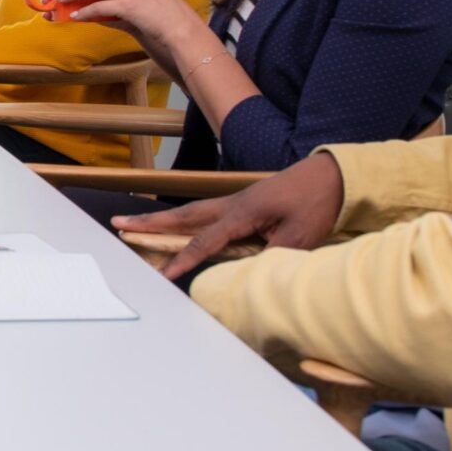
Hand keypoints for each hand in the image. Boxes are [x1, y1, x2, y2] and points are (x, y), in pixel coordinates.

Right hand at [115, 152, 345, 278]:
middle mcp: (232, 205)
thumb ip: (273, 255)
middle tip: (118, 224)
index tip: (163, 274)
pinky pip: (205, 213)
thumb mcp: (301, 235)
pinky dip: (183, 218)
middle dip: (150, 223)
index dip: (183, 259)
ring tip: (134, 223)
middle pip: (183, 216)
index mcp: (243, 213)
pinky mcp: (244, 203)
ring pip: (191, 213)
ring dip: (161, 218)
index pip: (205, 241)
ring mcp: (236, 202)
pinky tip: (178, 223)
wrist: (333, 176)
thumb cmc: (317, 203)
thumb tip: (252, 272)